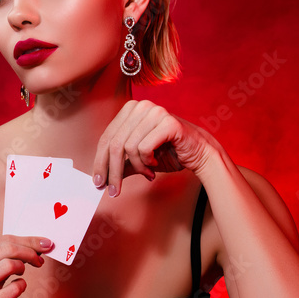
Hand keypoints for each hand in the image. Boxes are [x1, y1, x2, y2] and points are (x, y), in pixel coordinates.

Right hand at [0, 235, 52, 297]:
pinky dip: (21, 286)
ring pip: (9, 265)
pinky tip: (18, 287)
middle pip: (7, 249)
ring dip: (23, 267)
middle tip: (39, 260)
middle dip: (30, 251)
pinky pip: (12, 290)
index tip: (43, 244)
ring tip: (22, 274)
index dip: (27, 240)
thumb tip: (30, 246)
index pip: (2, 240)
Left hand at [93, 100, 221, 196]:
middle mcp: (141, 106)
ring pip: (128, 147)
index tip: (98, 183)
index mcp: (130, 110)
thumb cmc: (170, 154)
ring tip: (147, 172)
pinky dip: (147, 162)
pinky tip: (155, 164)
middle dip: (112, 171)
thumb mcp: (139, 160)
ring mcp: (155, 112)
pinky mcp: (167, 122)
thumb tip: (101, 178)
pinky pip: (144, 147)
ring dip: (136, 167)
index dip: (100, 162)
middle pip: (114, 143)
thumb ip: (121, 164)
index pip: (107, 138)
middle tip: (113, 191)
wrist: (199, 154)